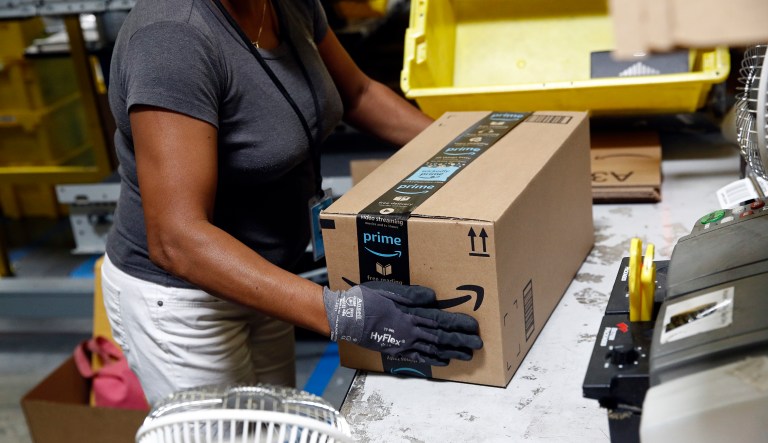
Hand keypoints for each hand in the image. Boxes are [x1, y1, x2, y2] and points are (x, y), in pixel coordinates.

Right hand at [323, 281, 482, 365]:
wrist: (346, 317)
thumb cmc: (366, 299)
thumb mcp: (390, 290)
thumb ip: (413, 294)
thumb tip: (434, 297)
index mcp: (410, 314)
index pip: (441, 320)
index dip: (459, 324)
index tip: (474, 328)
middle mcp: (410, 331)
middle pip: (441, 337)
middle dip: (461, 341)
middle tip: (478, 345)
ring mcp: (403, 342)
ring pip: (432, 349)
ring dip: (451, 352)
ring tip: (466, 356)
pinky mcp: (395, 349)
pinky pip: (417, 357)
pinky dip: (432, 360)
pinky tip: (443, 361)